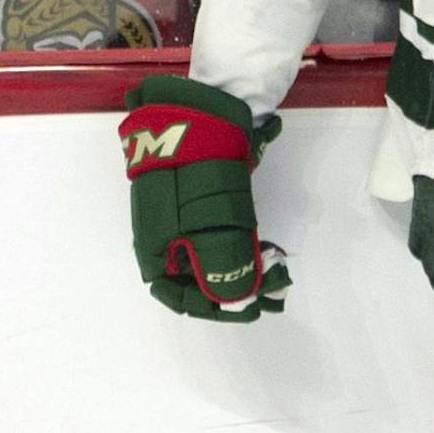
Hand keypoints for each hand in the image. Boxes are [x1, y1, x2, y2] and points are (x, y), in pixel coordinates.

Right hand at [118, 76, 288, 321]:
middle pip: (200, 279)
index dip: (215, 307)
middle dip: (237, 290)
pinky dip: (243, 245)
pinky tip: (268, 250)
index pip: (181, 297)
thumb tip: (234, 298)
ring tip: (277, 275)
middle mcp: (167, 243)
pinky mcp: (201, 202)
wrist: (193, 122)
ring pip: (214, 257)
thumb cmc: (192, 180)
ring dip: (245, 269)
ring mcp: (183, 220)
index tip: (250, 310)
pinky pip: (221, 234)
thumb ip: (221, 266)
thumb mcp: (208, 228)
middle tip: (273, 294)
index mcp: (155, 254)